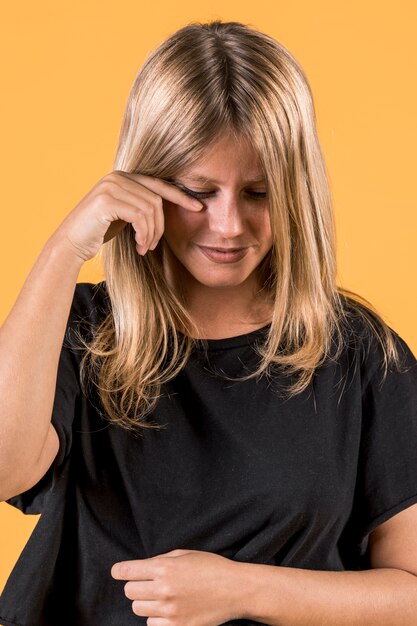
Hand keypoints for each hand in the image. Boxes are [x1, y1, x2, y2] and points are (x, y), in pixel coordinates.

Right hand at [50, 170, 202, 262]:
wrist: (71, 244)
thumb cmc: (99, 232)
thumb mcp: (125, 215)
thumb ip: (142, 206)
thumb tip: (168, 207)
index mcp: (123, 177)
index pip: (159, 184)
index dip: (180, 196)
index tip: (198, 207)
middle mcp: (117, 176)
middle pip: (156, 199)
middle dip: (160, 226)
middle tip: (153, 246)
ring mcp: (110, 186)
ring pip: (150, 209)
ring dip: (151, 234)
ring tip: (145, 248)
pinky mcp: (106, 200)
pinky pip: (139, 216)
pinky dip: (144, 234)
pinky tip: (139, 246)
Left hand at [111, 548, 242, 624]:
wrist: (234, 590)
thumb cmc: (211, 567)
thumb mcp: (185, 554)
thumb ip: (161, 560)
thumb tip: (143, 568)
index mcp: (164, 568)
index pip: (128, 571)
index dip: (119, 570)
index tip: (117, 571)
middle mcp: (164, 590)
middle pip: (130, 592)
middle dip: (136, 586)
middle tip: (149, 583)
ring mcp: (169, 611)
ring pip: (138, 609)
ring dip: (146, 602)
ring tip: (162, 596)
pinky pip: (152, 624)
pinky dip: (157, 618)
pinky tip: (170, 609)